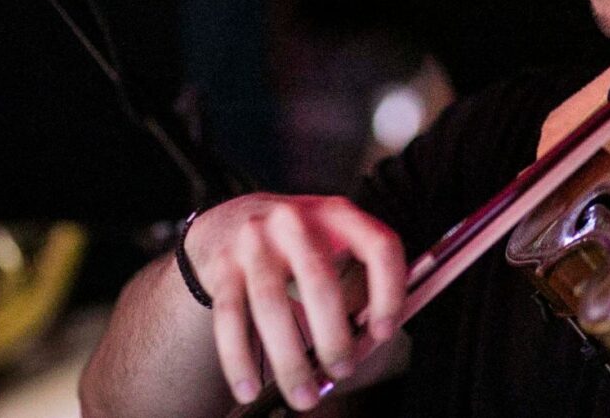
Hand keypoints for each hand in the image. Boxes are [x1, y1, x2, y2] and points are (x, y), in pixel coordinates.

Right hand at [185, 194, 406, 410]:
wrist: (230, 219)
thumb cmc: (298, 241)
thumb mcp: (334, 239)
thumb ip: (359, 279)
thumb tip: (370, 340)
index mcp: (338, 214)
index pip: (378, 246)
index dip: (388, 291)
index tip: (383, 332)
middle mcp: (295, 221)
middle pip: (319, 281)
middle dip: (333, 337)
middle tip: (342, 372)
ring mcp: (253, 242)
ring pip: (270, 305)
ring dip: (289, 360)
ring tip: (304, 395)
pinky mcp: (221, 267)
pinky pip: (229, 318)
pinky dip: (239, 360)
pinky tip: (249, 388)